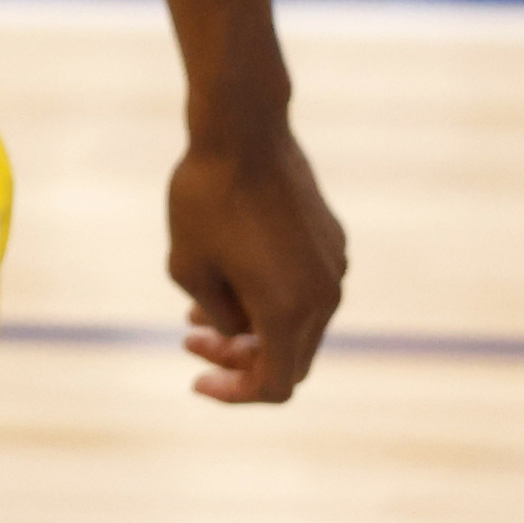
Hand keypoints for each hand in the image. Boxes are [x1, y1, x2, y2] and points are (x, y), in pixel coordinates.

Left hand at [165, 118, 345, 402]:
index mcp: (289, 311)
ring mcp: (334, 268)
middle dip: (239, 358)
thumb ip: (216, 315)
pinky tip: (231, 276)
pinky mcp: (333, 241)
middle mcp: (324, 296)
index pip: (275, 385)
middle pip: (289, 357)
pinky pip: (305, 288)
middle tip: (190, 337)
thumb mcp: (188, 266)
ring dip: (254, 327)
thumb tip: (238, 332)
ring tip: (199, 311)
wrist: (243, 130)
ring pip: (298, 323)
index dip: (235, 392)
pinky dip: (271, 297)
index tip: (196, 380)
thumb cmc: (205, 196)